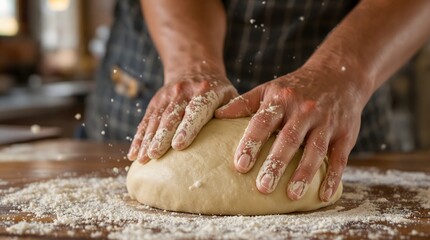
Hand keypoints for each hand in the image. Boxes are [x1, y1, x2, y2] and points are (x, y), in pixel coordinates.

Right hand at [128, 70, 237, 162]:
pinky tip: (133, 154)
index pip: (196, 110)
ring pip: (155, 119)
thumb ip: (234, 113)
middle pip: (171, 116)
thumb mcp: (230, 94)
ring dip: (147, 140)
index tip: (179, 145)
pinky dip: (139, 138)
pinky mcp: (155, 102)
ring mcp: (167, 96)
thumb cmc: (218, 90)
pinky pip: (146, 121)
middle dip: (161, 137)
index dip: (187, 127)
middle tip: (154, 156)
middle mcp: (183, 92)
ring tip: (142, 159)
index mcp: (205, 91)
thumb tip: (242, 140)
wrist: (194, 66)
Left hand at [215, 65, 367, 201]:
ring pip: (315, 149)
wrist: (339, 75)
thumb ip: (244, 103)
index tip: (240, 165)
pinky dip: (333, 176)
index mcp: (281, 100)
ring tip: (291, 195)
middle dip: (276, 163)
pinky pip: (339, 157)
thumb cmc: (296, 88)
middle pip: (289, 139)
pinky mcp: (345, 133)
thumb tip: (217, 115)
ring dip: (304, 173)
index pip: (263, 122)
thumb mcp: (270, 89)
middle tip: (263, 187)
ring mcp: (326, 122)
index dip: (251, 143)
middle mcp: (304, 110)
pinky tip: (322, 195)